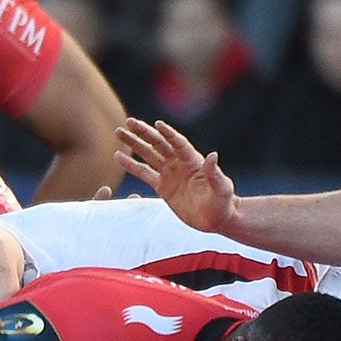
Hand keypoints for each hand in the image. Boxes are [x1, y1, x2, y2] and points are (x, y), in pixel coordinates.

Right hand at [116, 119, 239, 233]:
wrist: (215, 219)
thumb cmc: (222, 203)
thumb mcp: (221, 188)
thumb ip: (214, 173)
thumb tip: (212, 155)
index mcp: (193, 161)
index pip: (178, 144)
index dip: (169, 134)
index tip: (157, 124)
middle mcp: (179, 163)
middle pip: (159, 144)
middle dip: (144, 132)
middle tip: (128, 122)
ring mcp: (170, 174)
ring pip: (148, 154)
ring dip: (134, 143)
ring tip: (119, 132)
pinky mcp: (162, 187)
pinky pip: (144, 173)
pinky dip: (131, 165)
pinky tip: (118, 156)